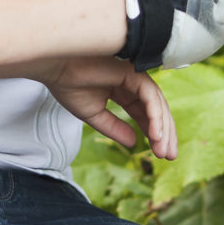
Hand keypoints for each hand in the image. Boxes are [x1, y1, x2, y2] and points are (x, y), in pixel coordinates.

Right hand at [38, 56, 176, 159]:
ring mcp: (134, 76)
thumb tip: (134, 143)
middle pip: (157, 110)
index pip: (145, 114)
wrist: (54, 68)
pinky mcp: (132, 73)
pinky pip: (150, 97)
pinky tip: (154, 135)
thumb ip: (115, 128)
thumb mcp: (94, 115)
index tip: (159, 154)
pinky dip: (155, 116)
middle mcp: (132, 83)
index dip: (154, 134)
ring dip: (162, 129)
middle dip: (164, 134)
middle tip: (168, 156)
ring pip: (157, 105)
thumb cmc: (68, 85)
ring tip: (162, 151)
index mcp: (124, 91)